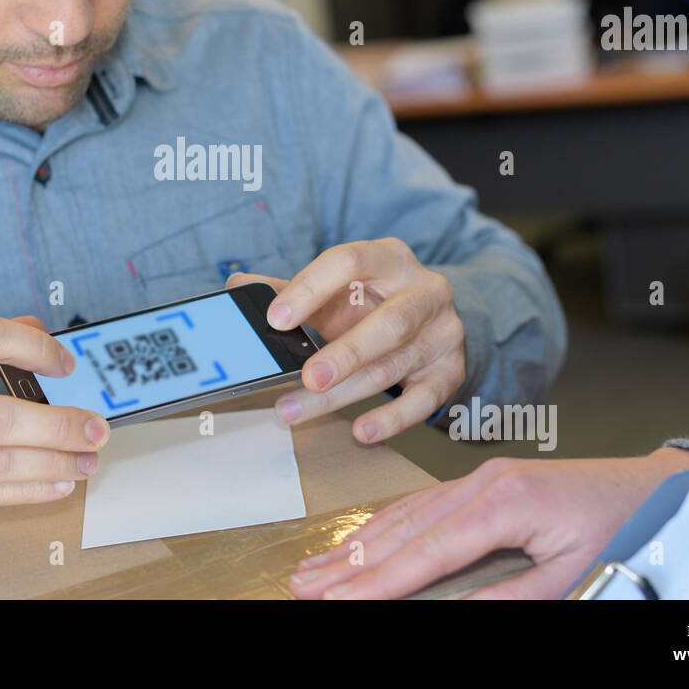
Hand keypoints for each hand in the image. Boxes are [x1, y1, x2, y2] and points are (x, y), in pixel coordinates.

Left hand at [226, 237, 464, 441]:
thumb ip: (290, 290)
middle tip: (306, 377)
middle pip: (388, 322)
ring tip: (297, 411)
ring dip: (344, 394)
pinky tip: (362, 431)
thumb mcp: (336, 291)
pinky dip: (392, 418)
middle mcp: (425, 290)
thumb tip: (238, 285)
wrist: (430, 321)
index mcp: (388, 258)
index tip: (275, 318)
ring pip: (393, 366)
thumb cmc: (373, 302)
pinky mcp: (450, 370)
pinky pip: (424, 400)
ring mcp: (444, 332)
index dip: (310, 288)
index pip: (349, 261)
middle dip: (345, 353)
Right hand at [288, 447, 688, 598]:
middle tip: (302, 585)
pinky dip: (388, 526)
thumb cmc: (626, 528)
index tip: (333, 602)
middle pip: (402, 528)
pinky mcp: (486, 480)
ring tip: (318, 567)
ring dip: (359, 542)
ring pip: (406, 512)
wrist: (661, 487)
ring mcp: (481, 476)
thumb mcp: (572, 576)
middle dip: (349, 561)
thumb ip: (506, 598)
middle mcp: (483, 481)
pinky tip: (365, 540)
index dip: (374, 582)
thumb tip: (450, 613)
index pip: (424, 550)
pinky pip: (424, 503)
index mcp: (504, 501)